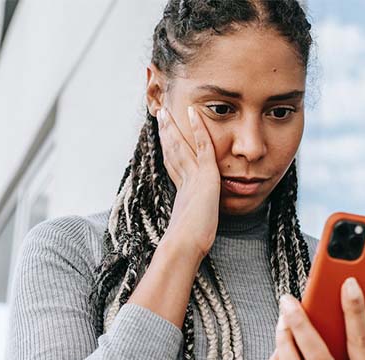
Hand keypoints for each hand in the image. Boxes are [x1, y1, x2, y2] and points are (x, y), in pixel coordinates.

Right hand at [157, 105, 220, 258]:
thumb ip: (191, 225)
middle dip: (166, 133)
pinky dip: (198, 128)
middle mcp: (183, 181)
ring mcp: (192, 176)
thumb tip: (186, 236)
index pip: (174, 165)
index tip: (164, 139)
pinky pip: (203, 145)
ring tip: (166, 111)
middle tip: (160, 116)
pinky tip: (194, 113)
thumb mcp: (192, 230)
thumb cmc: (189, 244)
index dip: (168, 150)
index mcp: (181, 193)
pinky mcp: (204, 174)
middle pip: (172, 151)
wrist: (186, 244)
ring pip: (181, 145)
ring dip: (173, 127)